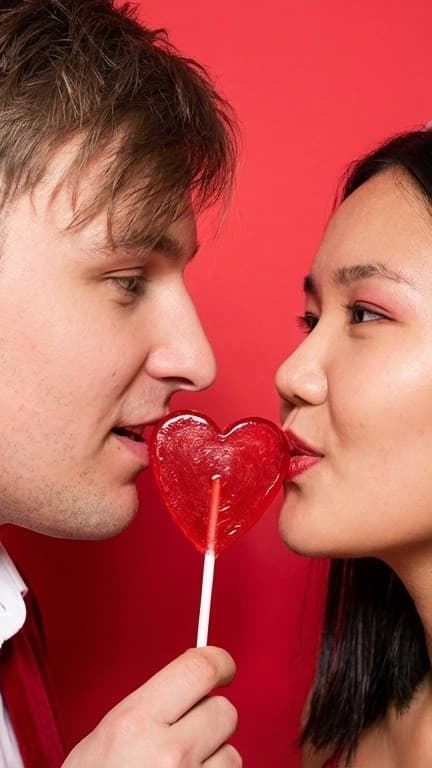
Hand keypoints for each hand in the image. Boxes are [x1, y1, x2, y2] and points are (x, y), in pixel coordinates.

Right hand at [62, 646, 240, 765]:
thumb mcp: (104, 739)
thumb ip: (150, 708)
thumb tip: (191, 684)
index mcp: (136, 723)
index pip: (199, 669)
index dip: (219, 662)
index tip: (223, 667)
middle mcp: (169, 753)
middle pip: (225, 711)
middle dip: (210, 721)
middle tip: (186, 735)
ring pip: (232, 755)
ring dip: (213, 763)